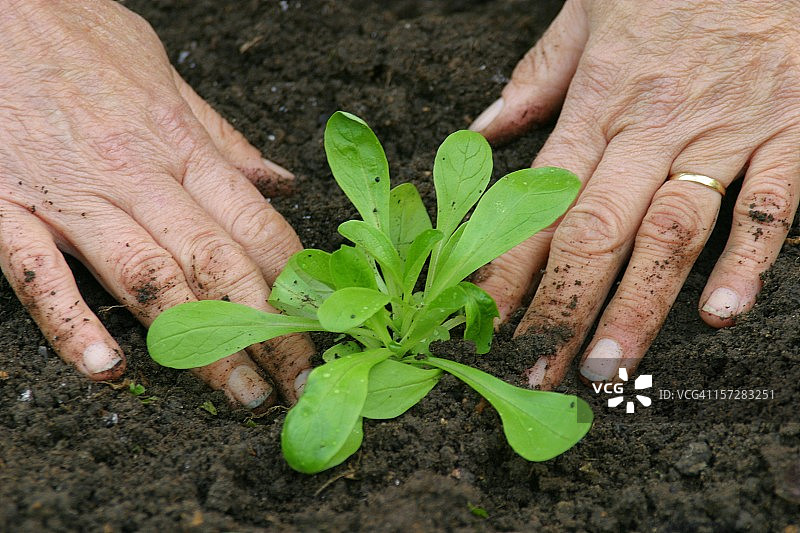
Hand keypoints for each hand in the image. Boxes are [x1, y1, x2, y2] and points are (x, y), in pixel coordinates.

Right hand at [0, 0, 312, 406]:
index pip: (258, 227)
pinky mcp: (5, 207)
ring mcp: (71, 193)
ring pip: (149, 279)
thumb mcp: (164, 74)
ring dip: (201, 345)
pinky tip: (107, 370)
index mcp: (181, 144)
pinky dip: (71, 325)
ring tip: (243, 394)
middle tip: (304, 384)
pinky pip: (40, 275)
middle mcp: (137, 174)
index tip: (328, 329)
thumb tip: (281, 184)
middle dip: (270, 331)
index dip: (299, 285)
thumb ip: (222, 139)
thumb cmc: (73, 31)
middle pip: (219, 265)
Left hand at [470, 0, 799, 388]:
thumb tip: (483, 128)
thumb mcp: (588, 10)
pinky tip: (722, 314)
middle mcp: (652, 129)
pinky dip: (748, 260)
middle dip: (561, 308)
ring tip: (607, 367)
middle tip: (536, 371)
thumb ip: (536, 76)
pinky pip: (768, 204)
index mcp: (599, 103)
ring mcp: (723, 134)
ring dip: (638, 306)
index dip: (507, 268)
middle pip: (596, 232)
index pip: (539, 202)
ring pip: (671, 233)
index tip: (484, 322)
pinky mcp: (789, 133)